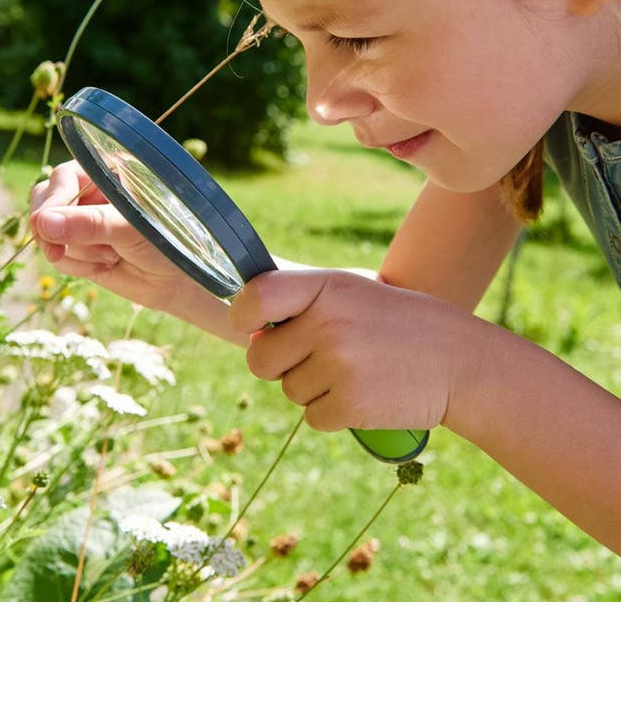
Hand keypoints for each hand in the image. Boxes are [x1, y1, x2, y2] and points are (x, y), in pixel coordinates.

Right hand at [29, 160, 200, 314]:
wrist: (179, 281)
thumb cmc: (168, 243)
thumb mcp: (132, 229)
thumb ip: (90, 224)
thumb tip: (43, 223)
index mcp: (108, 171)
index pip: (63, 177)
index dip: (53, 202)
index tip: (46, 227)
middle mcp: (91, 190)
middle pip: (44, 201)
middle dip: (56, 231)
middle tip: (60, 252)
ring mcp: (82, 219)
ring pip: (48, 233)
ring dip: (77, 252)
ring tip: (113, 256)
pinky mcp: (79, 246)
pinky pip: (58, 256)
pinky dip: (76, 266)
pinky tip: (106, 265)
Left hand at [229, 269, 476, 432]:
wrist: (461, 362)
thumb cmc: (399, 325)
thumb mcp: (354, 294)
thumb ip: (303, 306)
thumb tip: (251, 336)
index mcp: (327, 287)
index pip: (257, 298)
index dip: (244, 316)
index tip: (253, 326)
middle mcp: (328, 323)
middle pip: (260, 360)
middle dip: (280, 366)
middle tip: (319, 358)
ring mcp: (339, 364)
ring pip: (288, 391)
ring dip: (313, 390)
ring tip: (356, 372)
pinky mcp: (351, 404)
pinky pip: (312, 418)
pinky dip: (333, 413)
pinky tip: (365, 393)